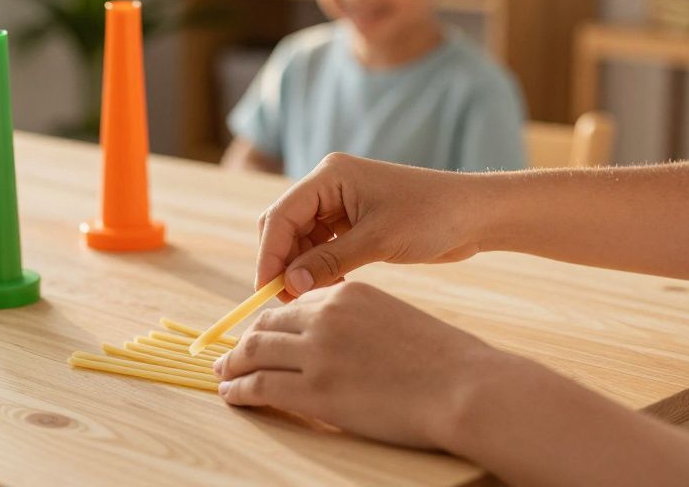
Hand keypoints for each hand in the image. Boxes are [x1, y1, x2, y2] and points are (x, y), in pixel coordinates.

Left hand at [214, 281, 508, 450]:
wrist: (465, 387)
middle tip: (230, 356)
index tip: (259, 335)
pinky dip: (239, 390)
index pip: (294, 304)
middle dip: (244, 342)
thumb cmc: (445, 361)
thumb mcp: (395, 318)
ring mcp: (317, 352)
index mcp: (347, 293)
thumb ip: (358, 320)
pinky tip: (232, 395)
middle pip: (266, 325)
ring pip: (254, 353)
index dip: (271, 323)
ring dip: (233, 365)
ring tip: (223, 376)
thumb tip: (335, 340)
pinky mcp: (314, 389)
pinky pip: (260, 385)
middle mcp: (325, 315)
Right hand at [256, 153, 486, 298]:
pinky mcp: (353, 222)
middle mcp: (329, 185)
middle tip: (285, 302)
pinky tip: (332, 290)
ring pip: (301, 240)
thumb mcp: (378, 241)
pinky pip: (322, 247)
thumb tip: (289, 284)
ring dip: (302, 269)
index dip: (269, 255)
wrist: (477, 214)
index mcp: (329, 176)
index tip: (266, 291)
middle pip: (284, 226)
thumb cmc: (432, 216)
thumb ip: (329, 262)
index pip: (281, 215)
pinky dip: (320, 269)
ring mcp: (340, 204)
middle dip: (281, 263)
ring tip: (310, 300)